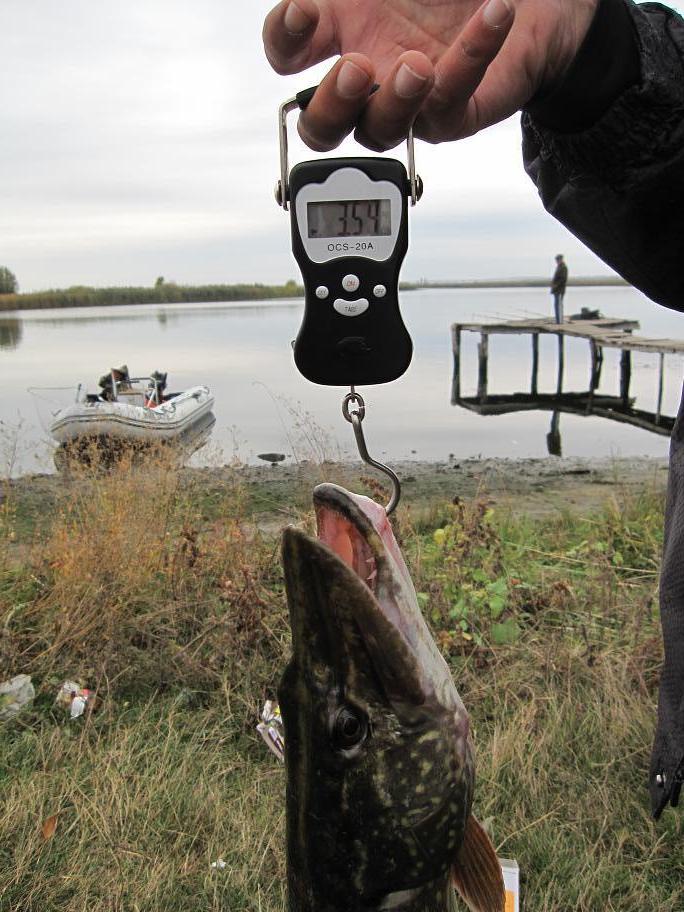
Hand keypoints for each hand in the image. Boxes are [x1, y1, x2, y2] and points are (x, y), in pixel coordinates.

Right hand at [263, 0, 597, 150]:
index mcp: (341, 30)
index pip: (287, 55)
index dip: (284, 41)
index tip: (305, 14)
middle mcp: (369, 75)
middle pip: (322, 127)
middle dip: (331, 106)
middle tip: (355, 69)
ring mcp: (410, 101)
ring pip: (381, 132)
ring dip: (394, 102)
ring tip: (417, 65)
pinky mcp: (458, 112)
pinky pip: (454, 100)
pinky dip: (473, 56)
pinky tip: (494, 13)